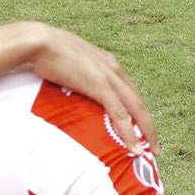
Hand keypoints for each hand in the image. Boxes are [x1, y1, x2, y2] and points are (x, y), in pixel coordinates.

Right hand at [14, 23, 154, 144]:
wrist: (38, 42)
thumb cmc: (46, 51)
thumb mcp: (69, 63)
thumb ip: (77, 75)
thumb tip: (70, 87)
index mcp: (108, 63)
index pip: (130, 91)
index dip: (138, 111)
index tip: (142, 128)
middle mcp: (114, 69)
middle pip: (139, 102)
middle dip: (149, 125)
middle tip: (155, 146)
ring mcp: (109, 78)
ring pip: (136, 110)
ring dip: (146, 132)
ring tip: (152, 151)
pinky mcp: (100, 86)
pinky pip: (120, 114)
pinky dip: (129, 133)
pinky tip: (135, 147)